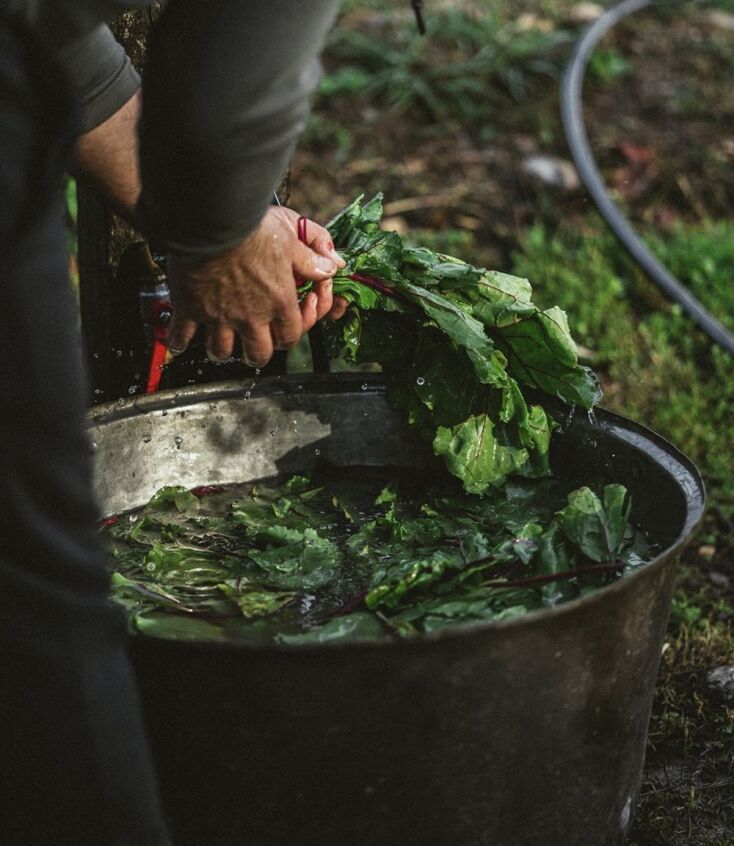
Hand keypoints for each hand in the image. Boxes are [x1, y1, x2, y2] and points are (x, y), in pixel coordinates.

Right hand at [165, 206, 346, 366]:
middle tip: (252, 344)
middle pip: (258, 355)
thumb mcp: (292, 240)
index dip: (289, 336)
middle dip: (256, 353)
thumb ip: (313, 260)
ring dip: (222, 350)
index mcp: (278, 303)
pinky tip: (181, 341)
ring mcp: (219, 317)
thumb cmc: (253, 228)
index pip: (291, 337)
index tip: (284, 328)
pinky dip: (180, 343)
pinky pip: (182, 339)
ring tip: (220, 340)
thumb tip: (332, 267)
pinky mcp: (191, 310)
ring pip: (221, 352)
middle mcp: (250, 317)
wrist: (213, 222)